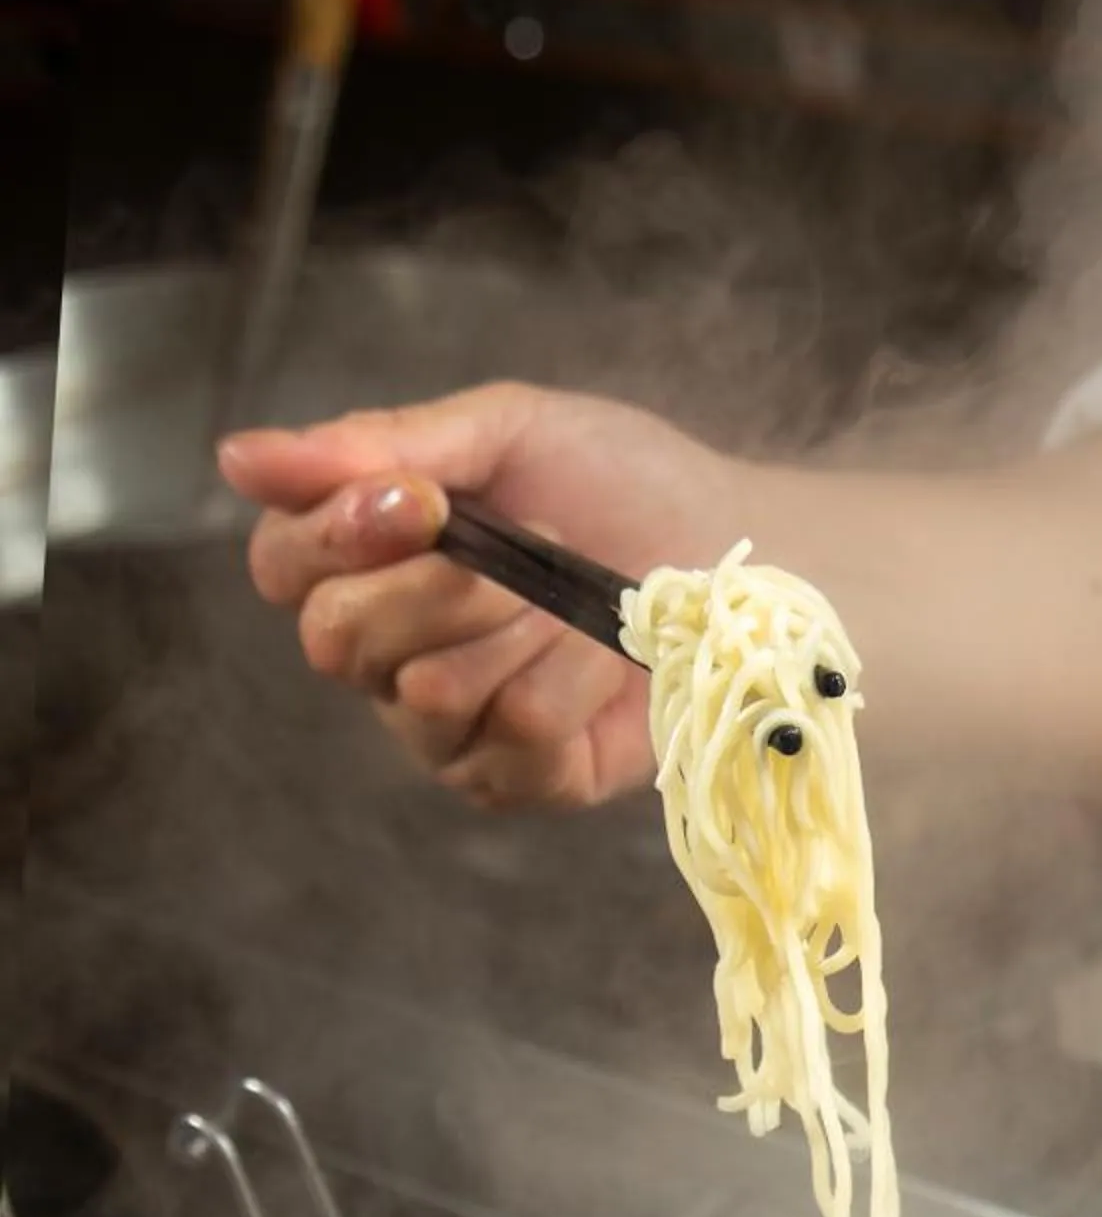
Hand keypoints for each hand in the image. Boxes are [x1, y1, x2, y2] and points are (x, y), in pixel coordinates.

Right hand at [220, 385, 734, 808]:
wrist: (745, 558)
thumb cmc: (623, 486)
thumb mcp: (506, 432)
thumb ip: (381, 444)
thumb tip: (240, 457)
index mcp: (366, 562)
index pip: (284, 565)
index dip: (336, 536)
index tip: (421, 500)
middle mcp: (387, 658)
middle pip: (339, 642)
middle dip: (440, 587)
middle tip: (529, 548)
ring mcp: (446, 733)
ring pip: (427, 695)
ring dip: (523, 630)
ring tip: (581, 601)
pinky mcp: (517, 784)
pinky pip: (511, 740)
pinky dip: (574, 683)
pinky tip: (612, 660)